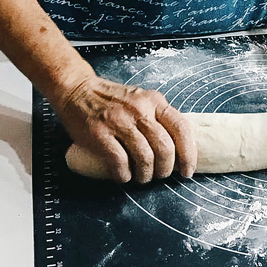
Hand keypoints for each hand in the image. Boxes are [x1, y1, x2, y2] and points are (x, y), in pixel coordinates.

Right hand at [52, 74, 197, 183]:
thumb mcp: (141, 100)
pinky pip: (120, 162)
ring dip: (145, 175)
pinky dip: (124, 175)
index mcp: (154, 101)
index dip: (188, 155)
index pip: (181, 129)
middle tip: (159, 176)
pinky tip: (123, 175)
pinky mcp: (100, 134)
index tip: (186, 171)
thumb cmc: (112, 100)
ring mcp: (119, 121)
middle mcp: (140, 110)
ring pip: (145, 157)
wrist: (77, 90)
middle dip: (165, 170)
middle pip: (165, 148)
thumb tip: (178, 150)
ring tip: (140, 177)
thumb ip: (158, 118)